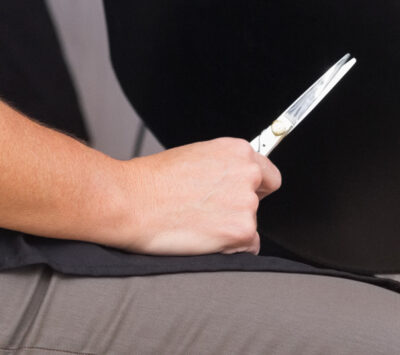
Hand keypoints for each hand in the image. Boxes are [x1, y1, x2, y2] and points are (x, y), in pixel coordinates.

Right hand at [112, 138, 278, 254]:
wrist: (131, 201)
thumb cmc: (151, 180)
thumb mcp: (194, 156)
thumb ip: (222, 166)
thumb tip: (230, 180)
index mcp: (236, 150)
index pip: (267, 174)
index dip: (252, 187)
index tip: (239, 194)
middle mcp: (247, 173)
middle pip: (259, 200)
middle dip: (239, 208)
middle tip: (209, 211)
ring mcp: (246, 204)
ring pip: (251, 225)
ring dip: (230, 228)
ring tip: (198, 222)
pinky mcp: (241, 232)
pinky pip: (247, 248)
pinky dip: (229, 249)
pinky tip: (203, 237)